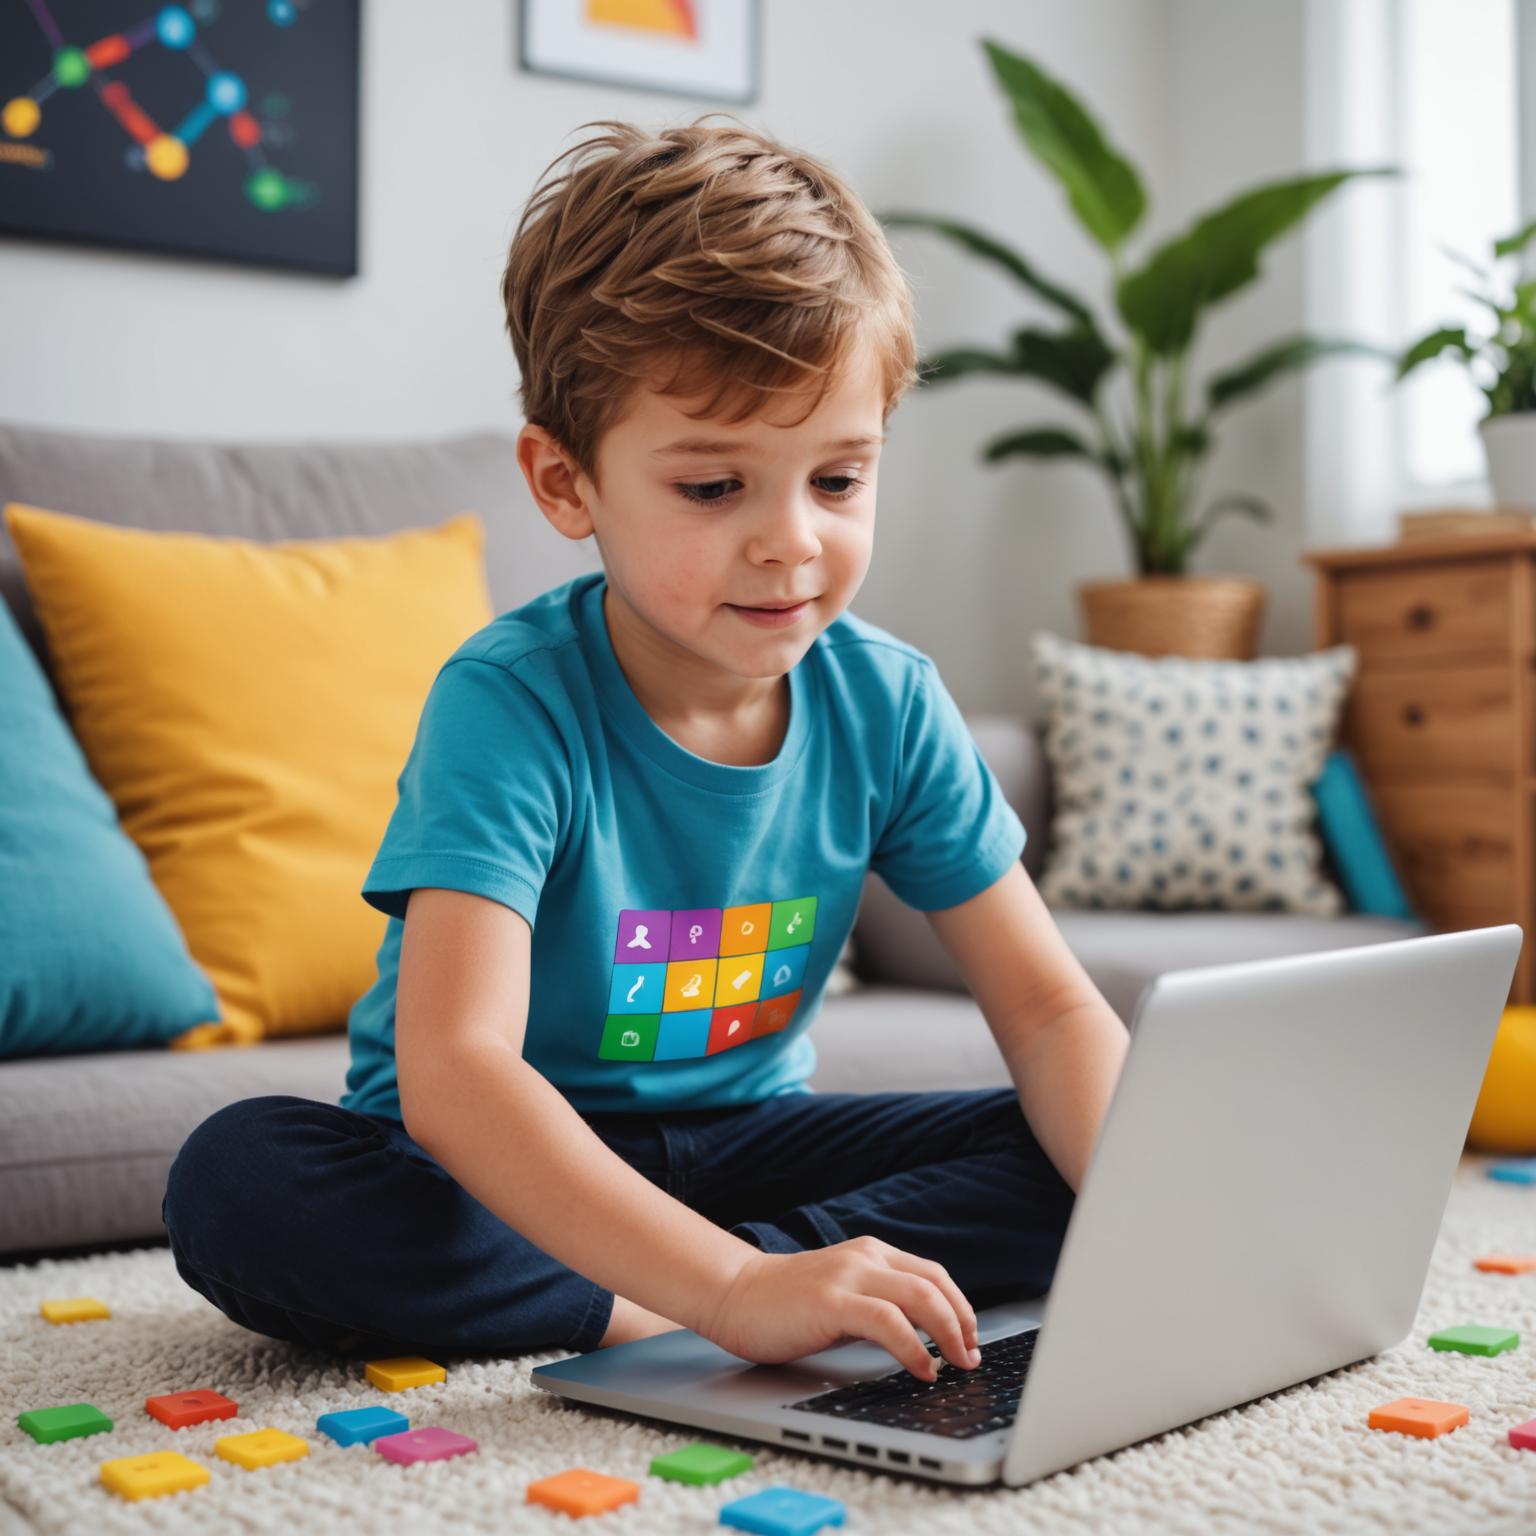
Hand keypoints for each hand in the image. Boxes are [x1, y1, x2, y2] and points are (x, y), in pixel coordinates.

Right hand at [701, 1235, 980, 1379]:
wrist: (735, 1294)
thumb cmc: (785, 1304)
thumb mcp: (843, 1297)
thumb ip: (877, 1305)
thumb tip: (922, 1336)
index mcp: (870, 1254)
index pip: (932, 1274)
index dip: (960, 1307)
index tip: (971, 1339)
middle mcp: (864, 1258)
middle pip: (934, 1284)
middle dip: (962, 1323)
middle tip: (971, 1357)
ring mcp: (848, 1276)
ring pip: (920, 1297)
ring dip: (948, 1333)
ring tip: (956, 1363)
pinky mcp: (831, 1301)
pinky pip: (888, 1321)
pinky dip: (913, 1347)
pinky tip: (922, 1368)